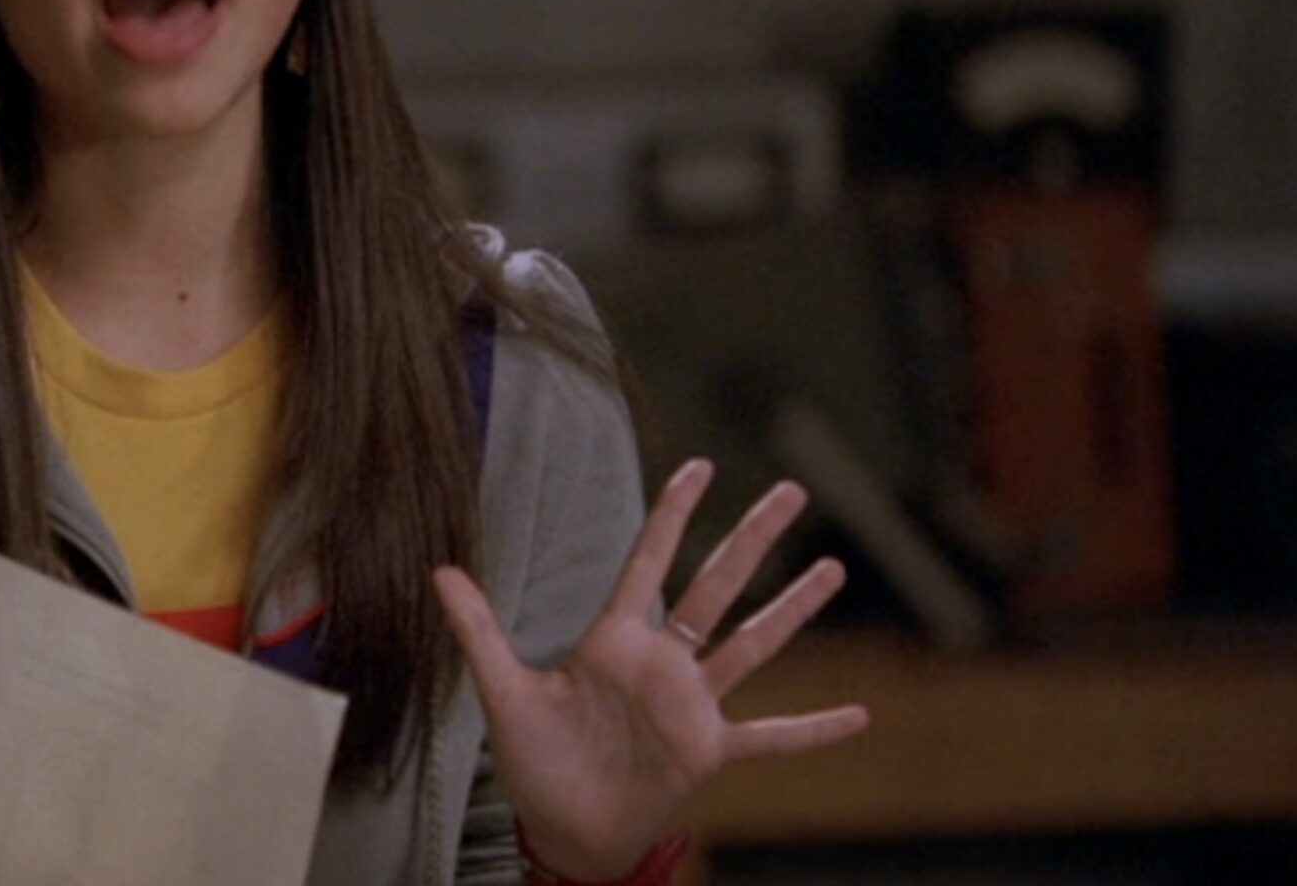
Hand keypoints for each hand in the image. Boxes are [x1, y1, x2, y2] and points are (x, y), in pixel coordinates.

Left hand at [433, 458, 867, 880]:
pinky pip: (770, 736)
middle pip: (716, 584)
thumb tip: (437, 570)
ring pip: (752, 644)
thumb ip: (478, 630)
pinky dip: (813, 730)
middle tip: (791, 490)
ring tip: (834, 569)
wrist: (563, 832)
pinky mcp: (710, 751)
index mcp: (616, 640)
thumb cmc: (536, 762)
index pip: (650, 561)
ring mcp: (692, 706)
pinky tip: (860, 717)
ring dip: (792, 609)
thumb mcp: (503, 693)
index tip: (700, 465)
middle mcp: (662, 662)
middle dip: (750, 536)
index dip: (673, 513)